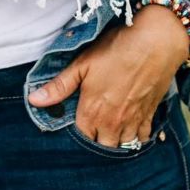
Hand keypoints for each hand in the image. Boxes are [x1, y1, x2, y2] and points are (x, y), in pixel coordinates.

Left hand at [27, 4, 189, 147]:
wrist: (156, 43)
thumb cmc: (115, 50)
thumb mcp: (82, 65)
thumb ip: (59, 86)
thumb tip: (34, 101)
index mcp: (93, 112)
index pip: (80, 137)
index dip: (76, 133)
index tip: (75, 122)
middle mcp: (113, 122)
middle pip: (101, 146)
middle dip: (95, 141)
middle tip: (91, 127)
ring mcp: (134, 120)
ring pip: (123, 146)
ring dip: (115, 142)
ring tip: (108, 131)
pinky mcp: (150, 115)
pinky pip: (142, 138)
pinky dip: (136, 138)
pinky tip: (130, 129)